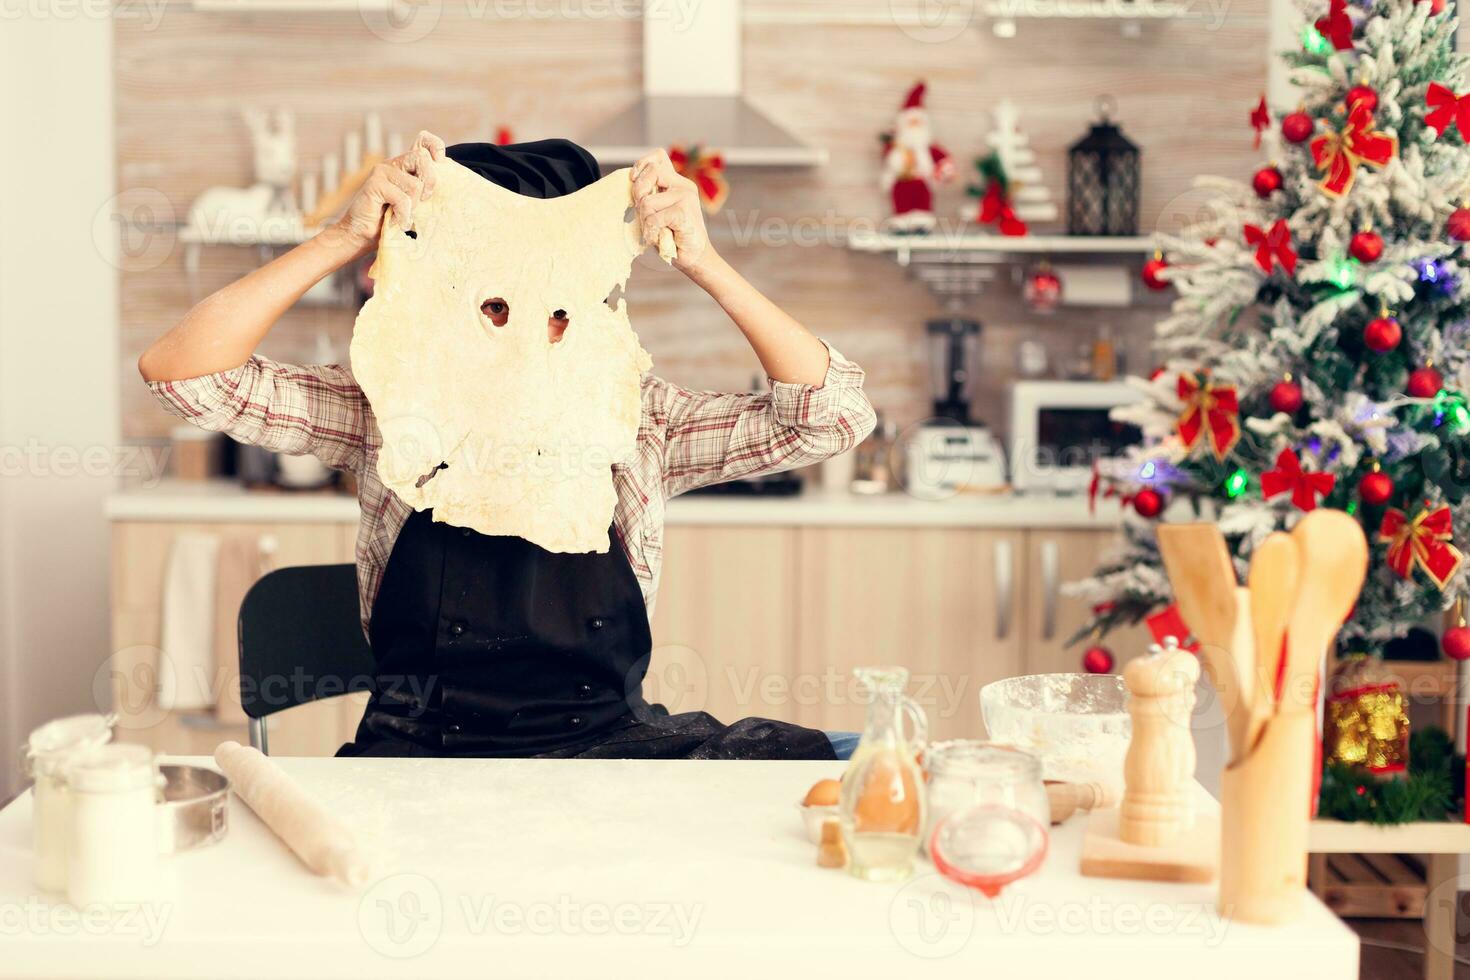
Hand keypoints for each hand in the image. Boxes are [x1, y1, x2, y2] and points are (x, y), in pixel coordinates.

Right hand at [331, 130, 446, 256]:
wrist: (361, 234)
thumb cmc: (392, 221)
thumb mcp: (415, 203)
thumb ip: (426, 190)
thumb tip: (449, 186)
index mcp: (406, 165)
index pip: (424, 140)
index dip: (436, 147)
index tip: (441, 163)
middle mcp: (394, 163)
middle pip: (422, 158)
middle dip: (429, 183)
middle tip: (423, 201)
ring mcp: (383, 171)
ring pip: (415, 184)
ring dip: (413, 207)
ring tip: (403, 215)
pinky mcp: (375, 184)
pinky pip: (402, 199)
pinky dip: (403, 215)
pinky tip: (398, 222)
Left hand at [631, 148, 712, 272]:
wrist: (695, 257)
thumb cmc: (673, 235)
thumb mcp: (658, 210)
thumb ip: (649, 194)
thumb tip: (632, 181)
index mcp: (677, 182)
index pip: (658, 157)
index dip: (641, 165)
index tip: (634, 180)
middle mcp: (683, 185)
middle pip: (649, 174)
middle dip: (638, 194)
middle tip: (645, 214)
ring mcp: (686, 197)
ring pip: (647, 201)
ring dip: (645, 220)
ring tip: (656, 230)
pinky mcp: (684, 212)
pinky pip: (654, 218)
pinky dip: (651, 232)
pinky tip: (658, 238)